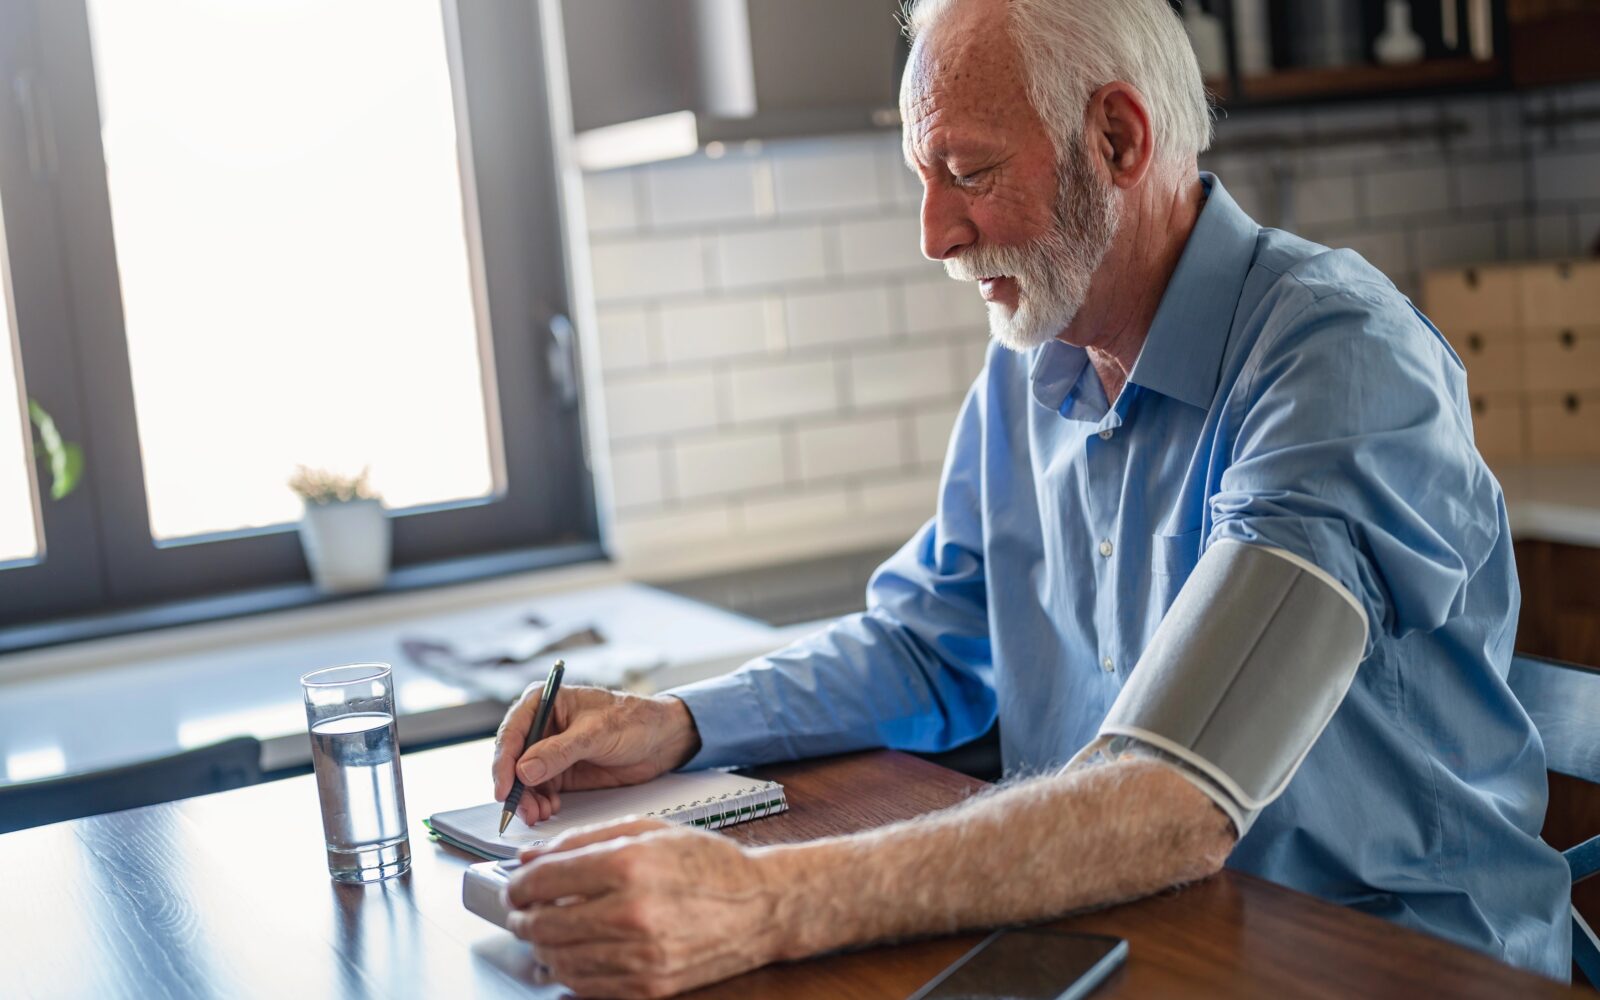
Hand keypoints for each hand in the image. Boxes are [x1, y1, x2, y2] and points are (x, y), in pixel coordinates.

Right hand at [491, 686, 700, 824]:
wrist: (663, 739)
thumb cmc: (635, 720)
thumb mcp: (596, 733)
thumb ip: (559, 752)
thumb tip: (524, 770)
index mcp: (545, 702)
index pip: (512, 732)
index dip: (504, 762)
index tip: (504, 788)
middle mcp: (542, 726)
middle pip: (513, 759)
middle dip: (515, 787)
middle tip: (522, 809)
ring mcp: (550, 751)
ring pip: (524, 779)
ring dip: (527, 799)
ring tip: (539, 813)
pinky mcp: (561, 772)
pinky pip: (540, 790)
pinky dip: (540, 803)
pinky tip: (550, 810)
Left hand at [506, 818, 783, 997]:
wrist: (761, 906)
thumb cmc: (709, 865)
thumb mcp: (649, 830)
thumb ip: (585, 839)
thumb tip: (531, 857)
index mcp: (629, 865)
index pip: (544, 880)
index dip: (519, 884)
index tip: (516, 885)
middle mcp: (632, 912)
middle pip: (544, 924)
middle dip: (523, 916)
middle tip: (523, 910)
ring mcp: (640, 955)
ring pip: (559, 959)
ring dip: (542, 946)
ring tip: (546, 932)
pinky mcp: (649, 986)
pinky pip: (587, 986)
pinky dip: (568, 972)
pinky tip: (572, 955)